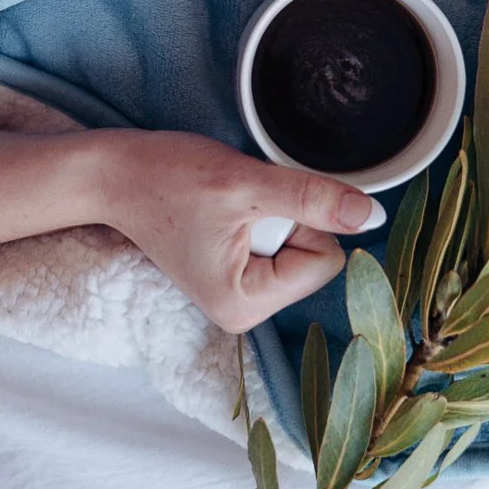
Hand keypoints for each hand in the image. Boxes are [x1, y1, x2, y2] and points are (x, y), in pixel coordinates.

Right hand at [89, 130, 378, 332]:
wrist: (116, 174)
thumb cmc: (168, 177)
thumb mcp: (246, 183)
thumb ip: (312, 200)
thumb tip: (373, 217)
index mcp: (244, 305)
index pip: (325, 261)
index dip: (298, 220)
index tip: (251, 207)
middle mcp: (243, 313)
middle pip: (315, 259)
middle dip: (285, 220)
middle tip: (234, 206)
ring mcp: (238, 297)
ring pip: (299, 250)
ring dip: (271, 216)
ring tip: (225, 208)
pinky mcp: (235, 277)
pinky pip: (280, 246)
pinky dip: (260, 219)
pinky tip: (223, 214)